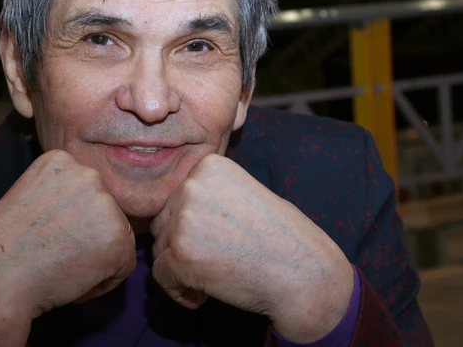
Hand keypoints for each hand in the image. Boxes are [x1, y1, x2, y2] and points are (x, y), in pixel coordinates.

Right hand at [0, 150, 135, 346]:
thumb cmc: (1, 247)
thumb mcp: (27, 196)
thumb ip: (59, 194)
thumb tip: (83, 211)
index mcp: (61, 160)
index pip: (85, 194)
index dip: (69, 222)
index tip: (45, 235)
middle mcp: (87, 173)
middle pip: (105, 212)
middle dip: (86, 237)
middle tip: (53, 253)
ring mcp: (105, 203)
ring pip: (117, 237)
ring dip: (96, 258)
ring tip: (60, 265)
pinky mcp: (117, 236)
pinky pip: (124, 265)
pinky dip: (103, 281)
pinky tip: (72, 278)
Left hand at [150, 154, 353, 342]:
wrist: (303, 273)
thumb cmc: (280, 238)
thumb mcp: (243, 193)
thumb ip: (208, 194)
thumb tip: (171, 209)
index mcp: (208, 166)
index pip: (177, 197)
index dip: (193, 225)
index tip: (218, 240)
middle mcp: (192, 186)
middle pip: (163, 221)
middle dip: (182, 246)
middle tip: (215, 262)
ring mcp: (184, 219)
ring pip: (159, 248)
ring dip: (179, 268)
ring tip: (212, 277)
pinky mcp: (180, 254)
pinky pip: (161, 275)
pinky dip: (177, 290)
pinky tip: (203, 296)